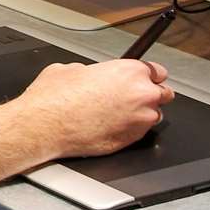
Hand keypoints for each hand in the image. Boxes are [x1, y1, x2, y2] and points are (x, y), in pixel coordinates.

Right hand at [12, 59, 173, 159]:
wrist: (44, 125)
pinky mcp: (132, 140)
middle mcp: (141, 94)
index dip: (148, 76)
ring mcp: (140, 120)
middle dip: (150, 95)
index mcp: (129, 71)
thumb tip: (92, 76)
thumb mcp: (70, 69)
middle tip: (130, 98)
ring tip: (116, 114)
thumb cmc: (54, 98)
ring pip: (153, 115)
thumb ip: (92, 71)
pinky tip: (109, 126)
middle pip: (164, 94)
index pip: (158, 71)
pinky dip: (128, 129)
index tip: (142, 80)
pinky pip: (139, 132)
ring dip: (140, 114)